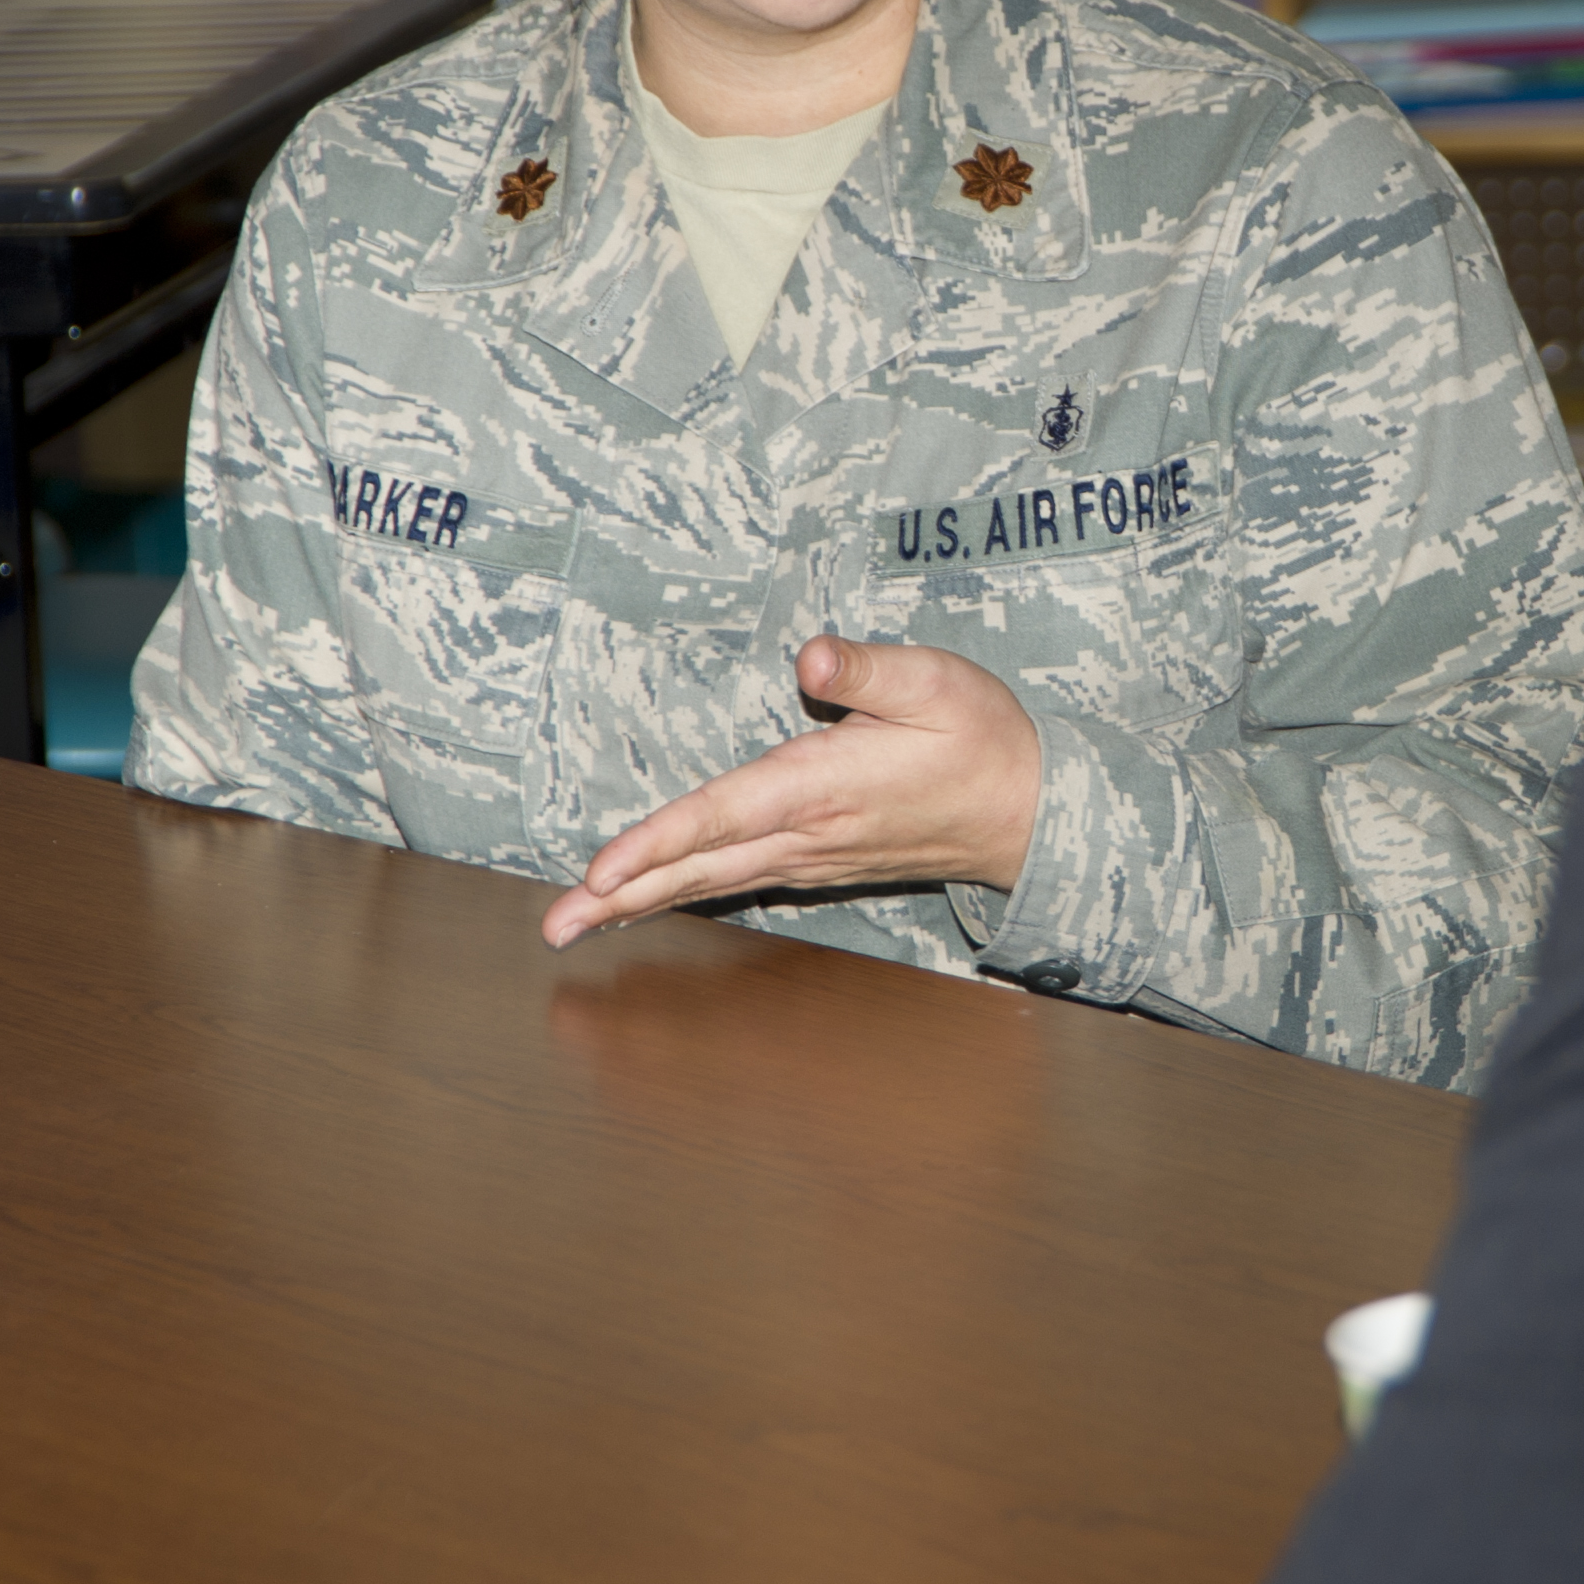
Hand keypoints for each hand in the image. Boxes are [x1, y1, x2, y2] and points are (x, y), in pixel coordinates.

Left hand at [537, 635, 1044, 946]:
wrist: (1028, 813)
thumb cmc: (981, 737)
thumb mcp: (935, 682)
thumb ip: (867, 668)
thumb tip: (809, 655)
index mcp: (822, 785)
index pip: (722, 815)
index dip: (658, 842)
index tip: (601, 870)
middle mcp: (806, 832)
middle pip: (697, 868)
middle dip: (622, 897)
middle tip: (554, 927)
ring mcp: (809, 856)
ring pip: (709, 883)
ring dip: (640, 903)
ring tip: (575, 924)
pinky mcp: (815, 861)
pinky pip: (732, 882)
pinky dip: (680, 895)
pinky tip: (646, 900)